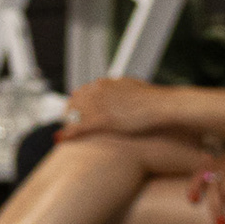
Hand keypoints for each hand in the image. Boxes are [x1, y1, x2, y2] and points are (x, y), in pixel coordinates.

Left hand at [60, 76, 175, 140]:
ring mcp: (99, 105)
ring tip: (66, 135)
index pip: (80, 93)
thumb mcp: (131, 87)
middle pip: (73, 104)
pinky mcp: (102, 120)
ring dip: (67, 125)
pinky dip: (68, 134)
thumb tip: (114, 90)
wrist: (163, 105)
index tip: (74, 114)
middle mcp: (97, 92)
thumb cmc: (153, 100)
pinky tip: (61, 140)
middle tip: (68, 125)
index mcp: (103, 83)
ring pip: (73, 116)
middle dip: (69, 115)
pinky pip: (78, 127)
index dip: (76, 106)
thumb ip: (118, 89)